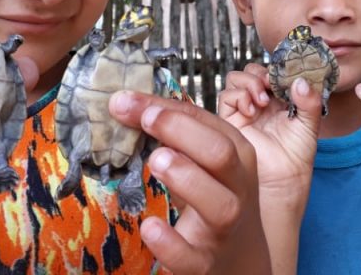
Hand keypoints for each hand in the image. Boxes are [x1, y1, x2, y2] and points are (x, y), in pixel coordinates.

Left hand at [109, 91, 270, 274]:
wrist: (238, 257)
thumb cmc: (212, 195)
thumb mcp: (200, 160)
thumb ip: (170, 131)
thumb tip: (122, 102)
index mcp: (235, 153)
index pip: (204, 121)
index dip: (166, 109)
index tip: (127, 101)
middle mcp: (236, 187)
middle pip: (220, 153)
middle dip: (181, 132)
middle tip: (145, 122)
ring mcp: (224, 226)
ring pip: (218, 203)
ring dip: (186, 177)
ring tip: (155, 160)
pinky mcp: (205, 262)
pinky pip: (191, 256)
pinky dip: (170, 242)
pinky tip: (149, 226)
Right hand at [218, 64, 322, 197]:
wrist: (284, 177)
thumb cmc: (297, 153)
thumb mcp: (310, 122)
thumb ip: (310, 100)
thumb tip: (301, 81)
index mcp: (278, 98)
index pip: (270, 71)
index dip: (275, 69)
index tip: (285, 75)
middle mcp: (259, 101)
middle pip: (250, 71)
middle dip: (259, 73)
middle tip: (270, 85)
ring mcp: (244, 109)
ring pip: (235, 79)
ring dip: (249, 83)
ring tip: (262, 100)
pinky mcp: (230, 120)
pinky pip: (226, 97)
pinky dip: (238, 97)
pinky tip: (252, 110)